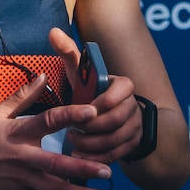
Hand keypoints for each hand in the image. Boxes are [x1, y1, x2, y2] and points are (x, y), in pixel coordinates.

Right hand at [0, 77, 112, 189]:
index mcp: (19, 133)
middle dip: (84, 169)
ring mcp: (21, 179)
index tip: (93, 111)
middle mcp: (23, 157)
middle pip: (58, 165)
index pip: (49, 120)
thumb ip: (22, 97)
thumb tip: (43, 76)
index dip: (71, 115)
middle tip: (108, 171)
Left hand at [48, 28, 141, 163]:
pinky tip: (79, 157)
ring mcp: (136, 126)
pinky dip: (96, 158)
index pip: (121, 91)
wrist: (107, 117)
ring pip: (115, 139)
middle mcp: (134, 106)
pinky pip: (116, 155)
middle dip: (90, 128)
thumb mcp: (80, 74)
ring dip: (91, 144)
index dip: (102, 102)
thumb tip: (52, 31)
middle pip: (115, 120)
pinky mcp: (133, 145)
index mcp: (123, 86)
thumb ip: (68, 53)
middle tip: (71, 131)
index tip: (82, 109)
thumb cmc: (88, 92)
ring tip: (72, 143)